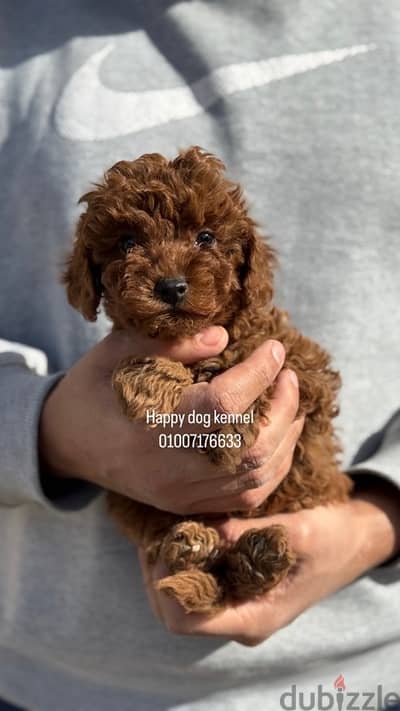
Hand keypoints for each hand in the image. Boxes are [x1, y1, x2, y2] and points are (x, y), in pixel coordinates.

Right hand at [39, 328, 301, 513]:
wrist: (65, 441)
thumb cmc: (94, 388)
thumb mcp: (119, 350)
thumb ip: (171, 342)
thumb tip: (224, 337)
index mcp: (152, 425)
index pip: (225, 404)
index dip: (258, 374)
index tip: (274, 348)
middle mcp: (171, 467)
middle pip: (250, 447)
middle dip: (282, 408)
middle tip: (288, 376)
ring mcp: (181, 492)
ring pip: (255, 478)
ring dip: (285, 439)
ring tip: (291, 404)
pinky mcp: (185, 503)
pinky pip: (245, 498)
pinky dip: (272, 468)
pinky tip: (277, 440)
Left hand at [140, 477, 399, 643]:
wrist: (353, 541)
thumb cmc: (331, 539)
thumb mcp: (297, 532)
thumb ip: (250, 535)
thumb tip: (206, 530)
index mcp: (253, 618)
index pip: (185, 621)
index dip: (166, 585)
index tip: (167, 544)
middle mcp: (239, 618)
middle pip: (173, 611)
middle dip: (158, 572)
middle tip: (158, 529)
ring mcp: (236, 604)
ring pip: (180, 596)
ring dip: (167, 563)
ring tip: (166, 525)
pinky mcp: (236, 587)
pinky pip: (195, 580)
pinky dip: (182, 558)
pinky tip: (181, 527)